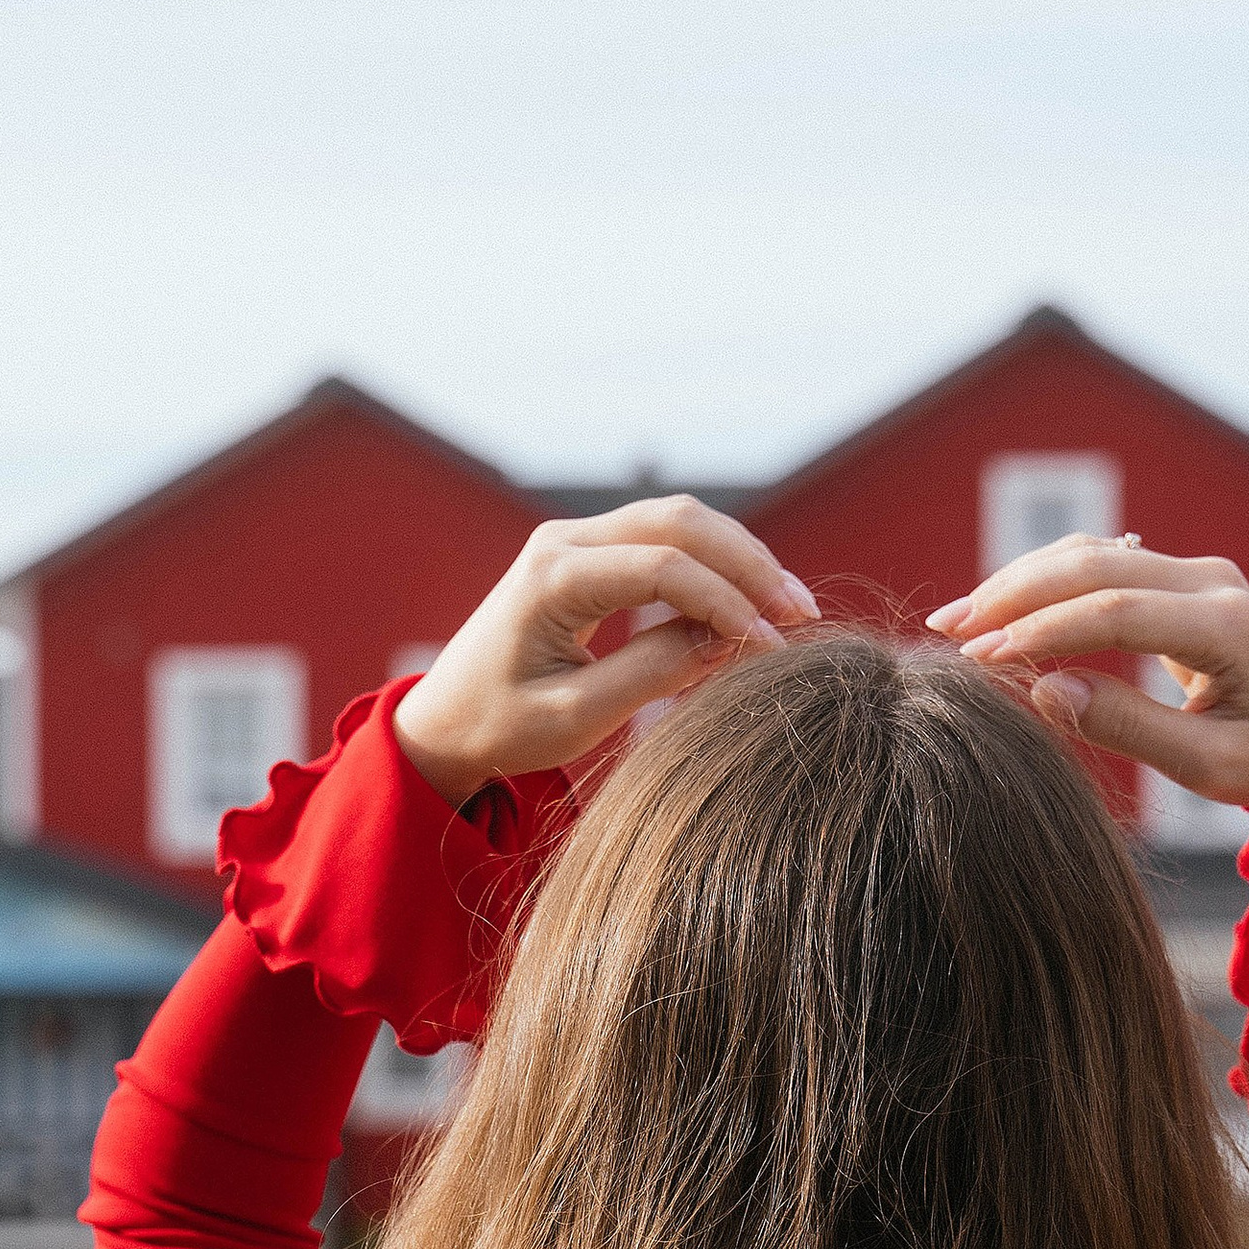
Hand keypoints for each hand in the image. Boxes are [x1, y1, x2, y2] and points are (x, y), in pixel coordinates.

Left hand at [395, 499, 819, 805]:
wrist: (446, 720)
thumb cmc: (501, 727)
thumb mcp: (577, 716)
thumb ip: (652, 674)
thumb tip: (727, 640)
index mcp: (553, 576)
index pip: (664, 567)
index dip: (727, 603)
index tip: (771, 648)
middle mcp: (564, 539)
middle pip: (681, 520)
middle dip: (749, 563)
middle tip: (803, 613)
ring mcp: (576, 539)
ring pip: (680, 521)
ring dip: (740, 559)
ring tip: (789, 608)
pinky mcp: (590, 555)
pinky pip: (665, 541)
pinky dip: (714, 567)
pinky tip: (749, 607)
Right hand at [926, 539, 1248, 813]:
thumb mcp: (1208, 765)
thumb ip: (1129, 727)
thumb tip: (1045, 690)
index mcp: (1225, 626)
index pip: (1117, 612)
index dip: (1044, 630)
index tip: (983, 656)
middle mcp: (1211, 582)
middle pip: (1095, 565)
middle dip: (1015, 594)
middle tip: (948, 629)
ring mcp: (1194, 572)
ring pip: (1091, 554)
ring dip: (1020, 580)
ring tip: (958, 619)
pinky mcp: (1176, 578)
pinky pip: (1100, 565)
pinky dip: (1045, 582)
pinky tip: (999, 609)